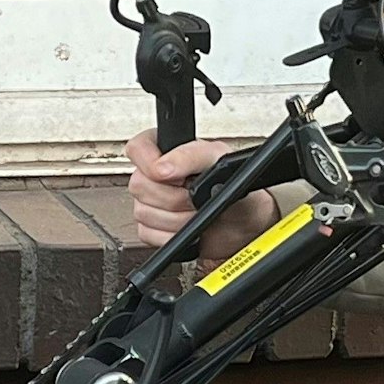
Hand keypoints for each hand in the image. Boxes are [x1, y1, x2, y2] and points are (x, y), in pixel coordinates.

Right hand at [125, 130, 279, 261]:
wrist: (246, 221)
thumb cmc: (236, 185)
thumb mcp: (219, 158)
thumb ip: (189, 155)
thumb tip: (162, 167)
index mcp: (165, 148)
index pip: (137, 148)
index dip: (150, 164)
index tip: (174, 177)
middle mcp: (154, 174)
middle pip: (139, 185)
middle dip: (174, 197)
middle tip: (196, 196)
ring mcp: (150, 202)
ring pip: (143, 213)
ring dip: (177, 218)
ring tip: (197, 211)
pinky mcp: (152, 228)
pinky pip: (148, 234)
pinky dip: (172, 235)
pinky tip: (189, 226)